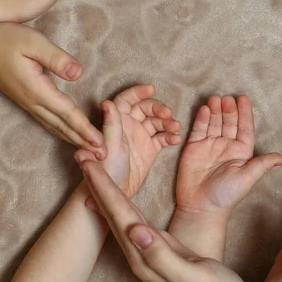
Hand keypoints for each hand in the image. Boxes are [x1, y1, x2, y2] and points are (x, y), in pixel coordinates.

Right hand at [0, 23, 102, 151]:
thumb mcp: (33, 42)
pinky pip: (49, 122)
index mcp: (38, 90)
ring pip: (56, 127)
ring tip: (92, 151)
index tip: (99, 141)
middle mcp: (34, 102)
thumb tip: (78, 74)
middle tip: (103, 154)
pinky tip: (71, 137)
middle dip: (84, 140)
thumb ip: (56, 58)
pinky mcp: (28, 102)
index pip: (67, 113)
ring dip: (75, 139)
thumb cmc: (6, 41)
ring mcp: (30, 104)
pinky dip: (63, 132)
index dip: (84, 127)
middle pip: (63, 126)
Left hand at [75, 84, 181, 198]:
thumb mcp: (110, 145)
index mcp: (116, 121)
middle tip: (167, 114)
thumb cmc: (106, 169)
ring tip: (176, 127)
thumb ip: (111, 124)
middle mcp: (128, 125)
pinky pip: (163, 137)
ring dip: (167, 122)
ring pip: (157, 122)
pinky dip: (170, 136)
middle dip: (158, 108)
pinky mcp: (150, 148)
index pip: (127, 100)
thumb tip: (106, 103)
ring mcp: (141, 136)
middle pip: (145, 108)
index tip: (151, 89)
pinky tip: (176, 139)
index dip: (138, 92)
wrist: (115, 193)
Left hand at [81, 161, 254, 281]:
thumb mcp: (193, 277)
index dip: (104, 187)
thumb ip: (163, 256)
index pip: (120, 215)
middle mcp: (140, 254)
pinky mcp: (157, 250)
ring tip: (94, 171)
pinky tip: (116, 199)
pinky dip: (121, 204)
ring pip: (120, 216)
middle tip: (83, 157)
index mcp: (146, 257)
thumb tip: (136, 230)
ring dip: (105, 192)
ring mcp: (147, 253)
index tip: (90, 163)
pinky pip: (132, 221)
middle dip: (97, 184)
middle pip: (113, 213)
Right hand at [175, 95, 281, 220]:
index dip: (244, 113)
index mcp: (241, 151)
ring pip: (213, 123)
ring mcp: (210, 145)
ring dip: (214, 110)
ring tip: (214, 99)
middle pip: (229, 122)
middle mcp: (226, 145)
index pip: (244, 127)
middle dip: (228, 109)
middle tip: (226, 98)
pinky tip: (203, 109)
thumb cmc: (226, 195)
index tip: (243, 98)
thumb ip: (262, 164)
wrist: (200, 207)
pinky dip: (201, 119)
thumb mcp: (247, 178)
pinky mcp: (194, 147)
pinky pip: (199, 130)